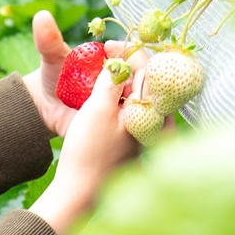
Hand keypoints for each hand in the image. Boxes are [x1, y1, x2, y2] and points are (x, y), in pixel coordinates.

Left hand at [22, 11, 149, 137]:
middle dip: (136, 78)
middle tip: (116, 79)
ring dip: (134, 102)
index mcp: (117, 62)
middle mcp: (125, 82)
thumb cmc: (53, 77)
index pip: (137, 55)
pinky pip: (132, 125)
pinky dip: (129, 123)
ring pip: (142, 104)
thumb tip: (40, 15)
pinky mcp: (119, 126)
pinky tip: (117, 122)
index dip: (129, 51)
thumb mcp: (52, 58)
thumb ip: (49, 40)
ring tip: (115, 101)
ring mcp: (123, 104)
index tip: (108, 48)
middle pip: (146, 80)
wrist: (46, 106)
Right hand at [29, 61, 155, 234]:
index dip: (129, 51)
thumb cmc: (89, 151)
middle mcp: (156, 122)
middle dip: (128, 66)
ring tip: (103, 75)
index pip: (149, 69)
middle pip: (147, 82)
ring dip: (122, 82)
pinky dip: (120, 99)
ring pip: (138, 97)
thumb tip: (121, 61)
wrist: (78, 190)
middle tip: (107, 56)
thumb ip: (112, 81)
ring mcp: (145, 134)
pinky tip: (105, 97)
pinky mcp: (133, 142)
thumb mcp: (98, 109)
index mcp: (153, 112)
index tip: (107, 45)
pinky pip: (131, 111)